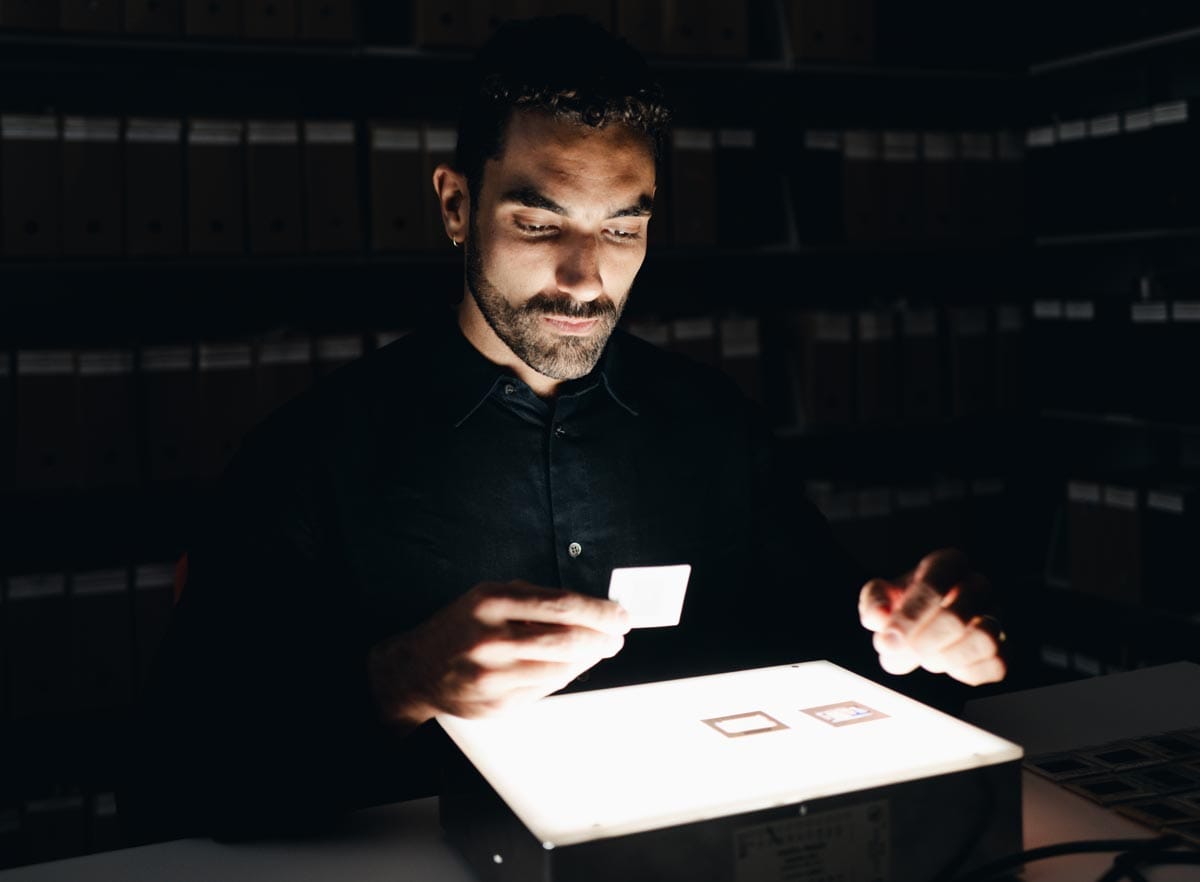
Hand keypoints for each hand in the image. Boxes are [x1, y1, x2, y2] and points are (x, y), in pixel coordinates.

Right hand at [368, 579, 630, 728]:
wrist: (418, 669)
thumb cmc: (462, 627)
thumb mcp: (491, 597)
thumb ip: (536, 599)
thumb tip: (590, 607)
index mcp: (492, 602)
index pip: (563, 605)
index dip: (600, 611)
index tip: (619, 614)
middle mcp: (492, 638)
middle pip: (569, 639)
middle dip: (604, 638)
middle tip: (617, 636)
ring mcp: (495, 675)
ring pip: (562, 667)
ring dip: (590, 658)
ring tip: (599, 648)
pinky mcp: (499, 703)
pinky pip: (548, 688)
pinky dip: (568, 674)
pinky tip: (571, 664)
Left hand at [857, 549, 1005, 685]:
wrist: (923, 622)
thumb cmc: (903, 605)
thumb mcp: (881, 597)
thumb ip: (875, 602)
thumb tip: (880, 616)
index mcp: (946, 564)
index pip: (934, 585)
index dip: (909, 617)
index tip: (888, 641)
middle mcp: (976, 585)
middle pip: (957, 616)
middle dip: (922, 643)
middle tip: (901, 654)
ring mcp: (994, 615)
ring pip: (985, 639)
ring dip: (947, 658)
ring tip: (925, 659)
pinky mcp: (1004, 645)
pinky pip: (996, 664)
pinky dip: (966, 672)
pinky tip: (947, 666)